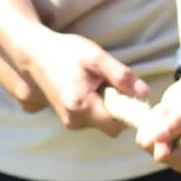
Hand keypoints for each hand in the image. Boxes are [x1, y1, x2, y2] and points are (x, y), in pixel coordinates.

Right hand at [19, 28, 148, 134]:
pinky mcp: (68, 118)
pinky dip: (97, 104)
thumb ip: (121, 76)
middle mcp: (74, 120)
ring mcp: (69, 121)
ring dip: (107, 104)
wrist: (35, 54)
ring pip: (102, 121)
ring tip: (95, 81)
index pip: (117, 127)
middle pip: (111, 125)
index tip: (130, 95)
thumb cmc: (67, 53)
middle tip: (109, 82)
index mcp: (81, 106)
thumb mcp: (97, 57)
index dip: (128, 114)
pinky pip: (93, 117)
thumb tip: (144, 93)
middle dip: (118, 107)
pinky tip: (88, 87)